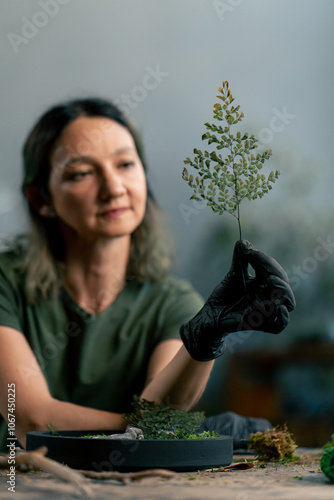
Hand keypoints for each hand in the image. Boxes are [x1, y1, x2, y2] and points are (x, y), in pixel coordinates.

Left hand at [180, 240, 295, 360]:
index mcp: (266, 284)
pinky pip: (278, 326)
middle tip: (260, 264)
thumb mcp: (234, 274)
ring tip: (270, 280)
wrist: (212, 312)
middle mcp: (270, 297)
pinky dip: (283, 318)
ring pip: (288, 304)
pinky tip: (279, 308)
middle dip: (276, 272)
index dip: (266, 261)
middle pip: (285, 285)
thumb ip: (240, 259)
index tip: (250, 252)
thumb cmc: (225, 294)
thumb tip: (243, 241)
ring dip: (283, 290)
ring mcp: (267, 311)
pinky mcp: (260, 325)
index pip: (276, 271)